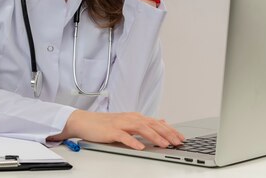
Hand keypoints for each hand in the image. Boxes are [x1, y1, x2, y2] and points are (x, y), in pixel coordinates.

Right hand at [48, 110, 184, 149]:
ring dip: (154, 136)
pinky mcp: (111, 131)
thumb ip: (145, 122)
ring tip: (164, 144)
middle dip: (167, 133)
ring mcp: (120, 123)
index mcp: (135, 117)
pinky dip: (133, 141)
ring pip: (141, 128)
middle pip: (151, 125)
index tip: (181, 138)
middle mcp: (130, 118)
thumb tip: (162, 121)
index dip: (170, 130)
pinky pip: (123, 136)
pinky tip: (140, 147)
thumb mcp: (128, 121)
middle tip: (178, 142)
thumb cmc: (105, 124)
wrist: (85, 121)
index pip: (156, 123)